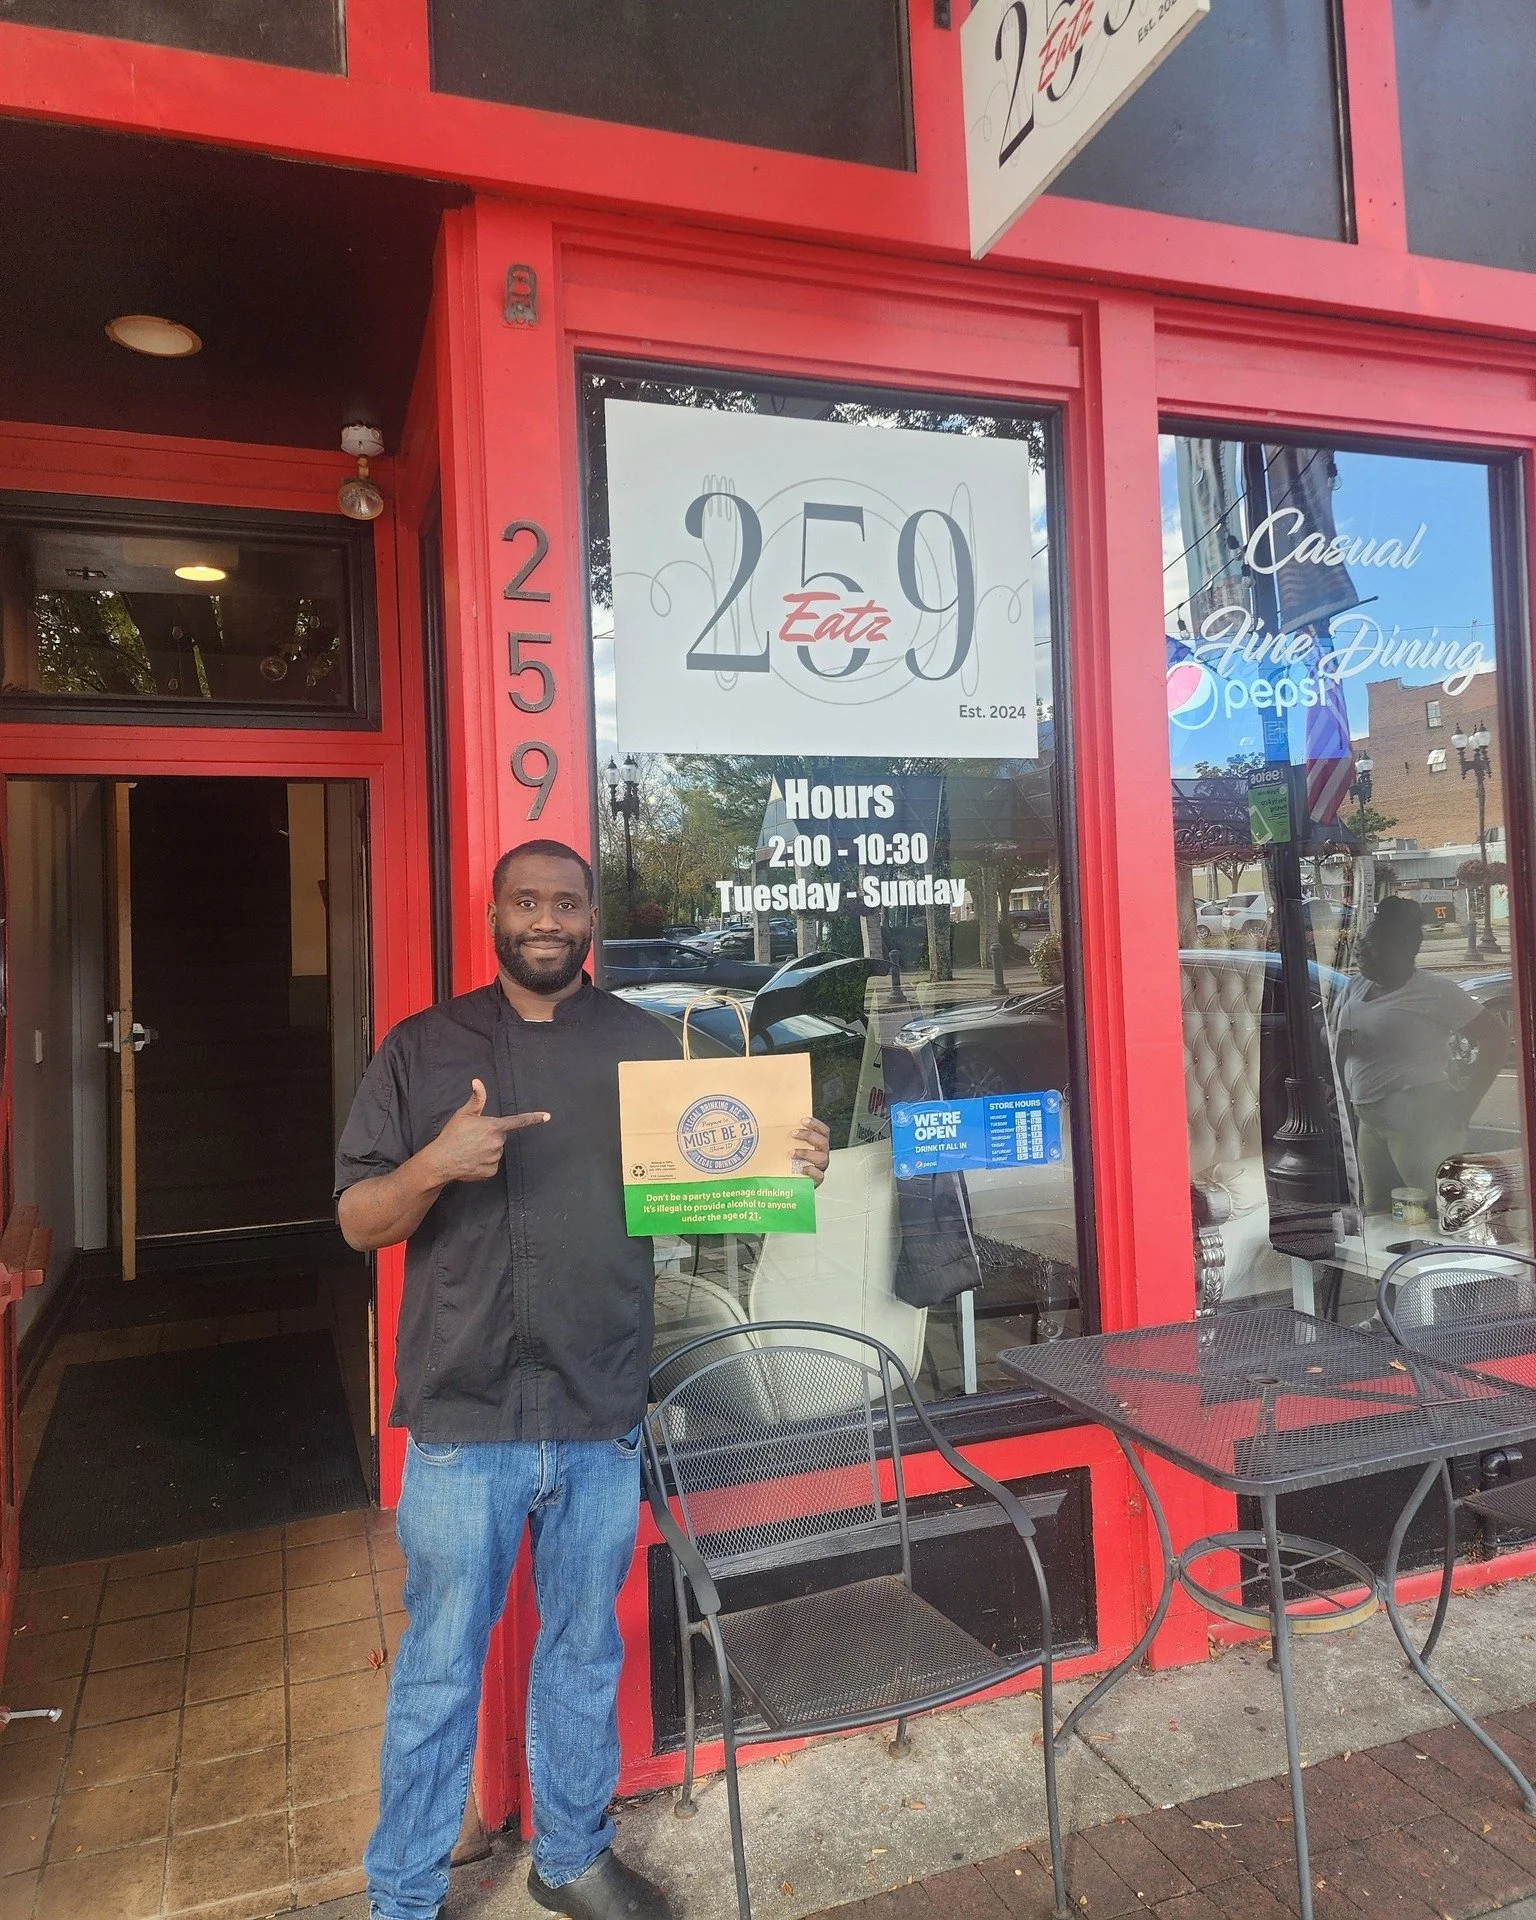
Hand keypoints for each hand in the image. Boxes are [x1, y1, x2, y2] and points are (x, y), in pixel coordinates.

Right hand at [426, 1080, 548, 1183]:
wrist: (441, 1160)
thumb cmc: (452, 1135)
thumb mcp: (463, 1114)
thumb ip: (476, 1099)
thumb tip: (477, 1082)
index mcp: (493, 1127)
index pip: (517, 1121)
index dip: (533, 1118)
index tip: (547, 1116)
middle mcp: (497, 1143)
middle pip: (501, 1137)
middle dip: (491, 1136)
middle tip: (473, 1138)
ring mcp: (495, 1158)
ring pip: (496, 1151)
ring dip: (487, 1150)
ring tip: (470, 1150)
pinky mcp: (491, 1171)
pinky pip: (492, 1165)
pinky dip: (484, 1163)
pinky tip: (472, 1160)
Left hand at [789, 1116, 831, 1187]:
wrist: (791, 1182)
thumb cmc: (791, 1162)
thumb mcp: (791, 1146)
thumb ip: (788, 1136)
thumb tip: (771, 1121)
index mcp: (818, 1144)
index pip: (823, 1131)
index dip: (815, 1124)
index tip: (803, 1120)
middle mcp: (821, 1154)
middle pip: (822, 1142)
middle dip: (808, 1135)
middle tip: (793, 1134)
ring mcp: (820, 1167)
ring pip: (821, 1158)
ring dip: (806, 1153)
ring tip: (791, 1153)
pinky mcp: (817, 1180)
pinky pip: (819, 1175)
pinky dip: (811, 1171)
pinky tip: (801, 1169)